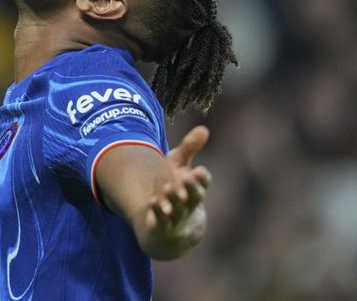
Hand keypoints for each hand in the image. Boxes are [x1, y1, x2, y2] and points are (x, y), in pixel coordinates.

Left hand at [144, 126, 211, 248]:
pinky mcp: (162, 228)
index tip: (199, 170)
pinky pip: (161, 223)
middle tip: (186, 179)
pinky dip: (157, 214)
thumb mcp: (178, 164)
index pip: (202, 183)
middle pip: (194, 197)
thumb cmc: (175, 188)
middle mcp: (189, 205)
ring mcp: (177, 218)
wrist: (167, 225)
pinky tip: (152, 203)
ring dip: (173, 200)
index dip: (201, 178)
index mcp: (195, 189)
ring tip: (166, 190)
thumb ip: (189, 148)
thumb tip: (204, 128)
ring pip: (178, 210)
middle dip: (190, 189)